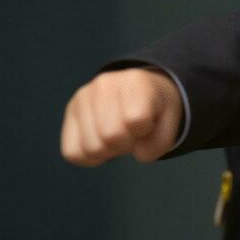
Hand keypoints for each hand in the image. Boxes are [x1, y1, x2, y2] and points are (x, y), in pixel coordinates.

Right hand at [60, 67, 183, 165]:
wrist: (139, 90)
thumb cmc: (155, 108)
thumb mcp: (169, 122)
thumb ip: (160, 143)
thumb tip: (137, 154)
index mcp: (135, 82)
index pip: (136, 120)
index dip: (145, 130)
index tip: (147, 121)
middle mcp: (104, 85)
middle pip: (110, 137)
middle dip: (126, 144)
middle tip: (131, 132)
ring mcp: (83, 97)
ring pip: (91, 148)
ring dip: (109, 151)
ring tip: (117, 134)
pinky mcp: (70, 111)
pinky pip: (72, 153)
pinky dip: (90, 157)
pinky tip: (101, 143)